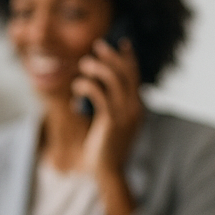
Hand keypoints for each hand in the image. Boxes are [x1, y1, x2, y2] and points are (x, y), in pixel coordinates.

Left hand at [73, 38, 143, 214]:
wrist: (108, 171)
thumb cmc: (106, 147)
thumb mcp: (113, 122)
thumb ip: (113, 104)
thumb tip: (102, 85)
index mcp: (138, 106)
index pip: (135, 76)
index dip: (129, 58)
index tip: (122, 43)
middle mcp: (134, 107)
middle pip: (125, 72)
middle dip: (111, 56)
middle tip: (97, 45)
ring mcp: (125, 114)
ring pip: (112, 79)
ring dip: (97, 68)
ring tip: (83, 65)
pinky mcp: (111, 121)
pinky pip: (99, 94)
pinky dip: (86, 86)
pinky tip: (77, 88)